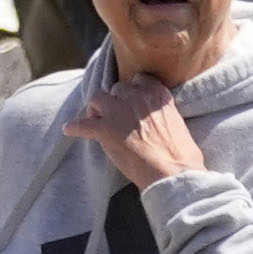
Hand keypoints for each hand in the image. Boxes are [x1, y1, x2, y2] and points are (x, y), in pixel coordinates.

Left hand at [71, 68, 207, 185]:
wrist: (174, 173)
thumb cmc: (183, 156)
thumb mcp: (177, 122)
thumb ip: (162, 112)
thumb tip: (156, 117)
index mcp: (158, 95)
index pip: (139, 79)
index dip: (133, 91)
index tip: (131, 101)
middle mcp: (137, 97)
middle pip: (117, 89)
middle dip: (115, 102)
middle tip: (115, 116)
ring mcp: (119, 111)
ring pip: (97, 98)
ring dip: (96, 109)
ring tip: (96, 120)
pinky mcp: (105, 129)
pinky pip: (81, 124)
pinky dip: (74, 127)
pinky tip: (70, 130)